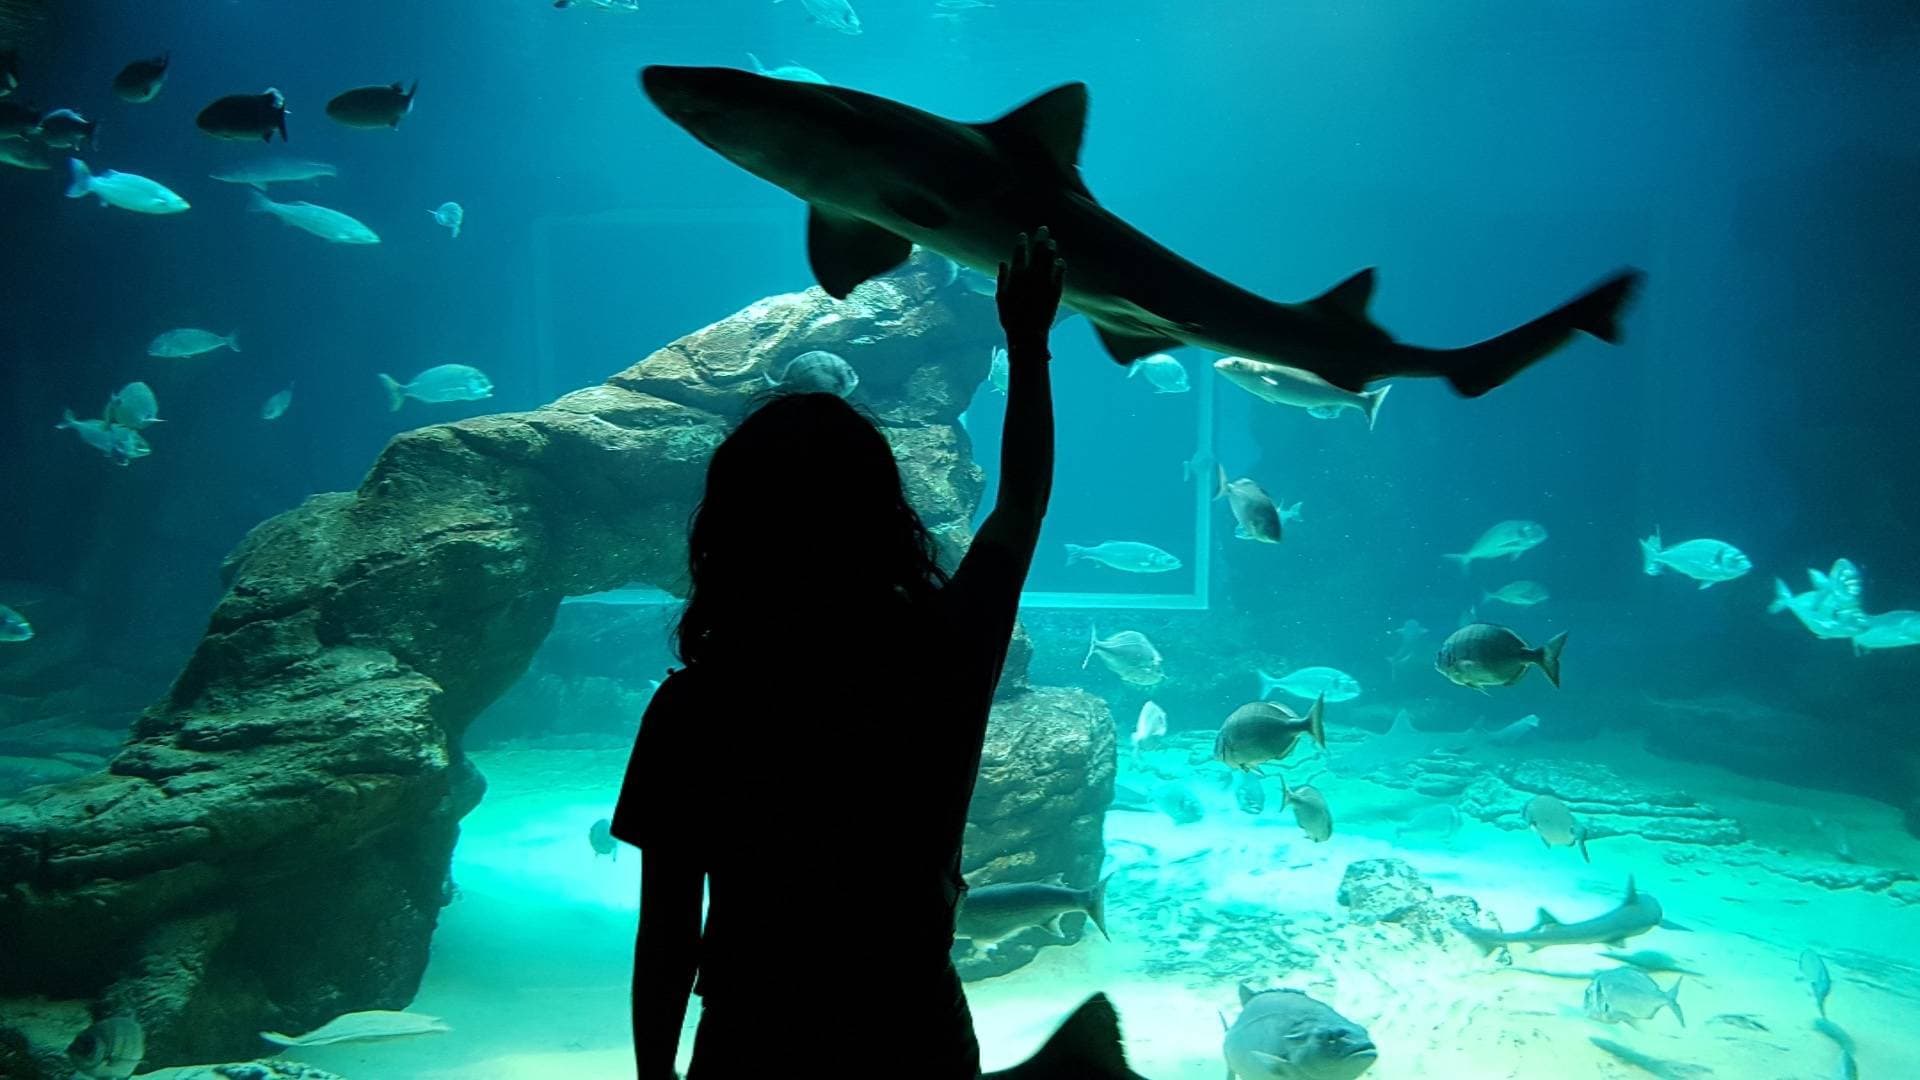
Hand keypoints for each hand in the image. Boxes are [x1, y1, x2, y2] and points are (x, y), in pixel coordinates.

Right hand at [996, 227, 1064, 347]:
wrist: (1028, 333)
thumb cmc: (1010, 317)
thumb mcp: (1001, 297)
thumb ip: (1002, 278)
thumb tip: (1003, 263)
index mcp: (1017, 274)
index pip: (1019, 252)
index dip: (1021, 242)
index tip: (1023, 235)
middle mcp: (1032, 274)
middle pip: (1037, 250)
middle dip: (1040, 238)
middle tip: (1043, 229)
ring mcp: (1045, 281)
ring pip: (1050, 259)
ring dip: (1051, 249)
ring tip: (1052, 242)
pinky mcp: (1056, 289)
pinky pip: (1059, 273)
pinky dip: (1060, 265)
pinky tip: (1060, 261)